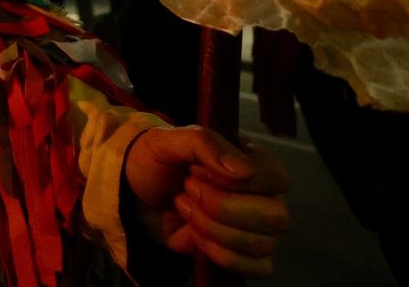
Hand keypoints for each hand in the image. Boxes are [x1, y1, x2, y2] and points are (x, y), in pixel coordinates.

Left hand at [124, 126, 289, 276]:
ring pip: (260, 243)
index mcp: (256, 162)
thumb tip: (243, 171)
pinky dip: (219, 252)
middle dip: (219, 207)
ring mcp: (260, 228)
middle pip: (274, 216)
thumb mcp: (168, 141)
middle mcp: (267, 196)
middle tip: (186, 190)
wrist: (134, 195)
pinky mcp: (246, 254)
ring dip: (211, 227)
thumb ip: (204, 143)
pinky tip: (195, 234)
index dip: (231, 181)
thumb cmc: (156, 162)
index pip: (273, 179)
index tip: (195, 171)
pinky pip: (255, 267)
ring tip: (184, 207)